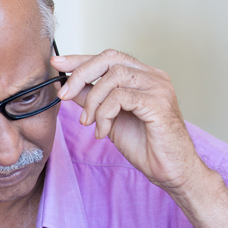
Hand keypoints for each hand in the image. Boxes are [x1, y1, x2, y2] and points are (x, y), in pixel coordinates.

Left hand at [52, 50, 205, 192]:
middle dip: (80, 74)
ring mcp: (158, 87)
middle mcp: (153, 76)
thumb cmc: (145, 145)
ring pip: (113, 77)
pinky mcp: (158, 102)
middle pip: (110, 58)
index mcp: (143, 76)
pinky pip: (121, 97)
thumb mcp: (108, 117)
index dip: (80, 59)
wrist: (170, 170)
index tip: (57, 63)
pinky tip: (103, 131)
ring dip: (93, 101)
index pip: (108, 57)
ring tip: (89, 122)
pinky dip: (105, 114)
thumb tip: (66, 86)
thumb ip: (91, 99)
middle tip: (64, 95)